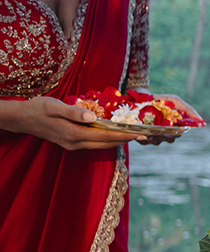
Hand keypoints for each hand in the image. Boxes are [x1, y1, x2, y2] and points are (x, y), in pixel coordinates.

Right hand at [0, 96, 144, 148]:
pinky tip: (115, 133)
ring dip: (118, 140)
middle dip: (126, 139)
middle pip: (106, 143)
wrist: (22, 118)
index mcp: (73, 134)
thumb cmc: (38, 108)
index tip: (141, 134)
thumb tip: (93, 118)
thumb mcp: (54, 106)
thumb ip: (74, 112)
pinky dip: (107, 139)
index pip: (105, 136)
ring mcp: (73, 145)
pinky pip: (94, 143)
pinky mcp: (71, 142)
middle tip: (145, 135)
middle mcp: (75, 143)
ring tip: (135, 134)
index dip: (124, 135)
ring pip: (101, 144)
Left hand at [136, 93, 203, 145]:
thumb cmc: (161, 100)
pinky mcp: (141, 136)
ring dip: (154, 137)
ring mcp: (153, 134)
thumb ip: (188, 110)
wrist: (141, 96)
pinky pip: (143, 141)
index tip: (175, 128)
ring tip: (149, 132)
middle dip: (167, 135)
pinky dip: (142, 138)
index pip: (180, 133)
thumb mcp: (176, 101)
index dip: (179, 132)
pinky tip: (142, 133)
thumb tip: (201, 120)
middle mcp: (165, 132)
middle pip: (170, 139)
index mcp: (174, 125)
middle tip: (163, 131)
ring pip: (157, 141)